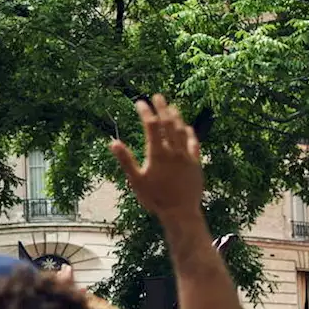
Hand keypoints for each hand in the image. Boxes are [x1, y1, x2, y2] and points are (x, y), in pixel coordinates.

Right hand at [110, 96, 204, 219]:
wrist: (181, 212)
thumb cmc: (155, 198)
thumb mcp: (136, 181)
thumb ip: (125, 160)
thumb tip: (112, 142)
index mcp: (158, 154)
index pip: (151, 126)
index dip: (145, 112)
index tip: (139, 102)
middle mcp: (174, 151)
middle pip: (168, 123)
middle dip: (162, 108)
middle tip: (158, 96)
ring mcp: (187, 157)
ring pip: (182, 131)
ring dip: (176, 117)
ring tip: (172, 106)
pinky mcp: (196, 163)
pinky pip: (194, 143)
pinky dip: (190, 133)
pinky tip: (187, 127)